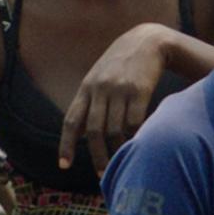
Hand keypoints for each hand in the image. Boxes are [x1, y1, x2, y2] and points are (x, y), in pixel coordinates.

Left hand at [61, 26, 172, 168]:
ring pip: (114, 130)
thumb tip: (80, 132)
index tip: (64, 165)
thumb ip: (90, 100)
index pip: (71, 120)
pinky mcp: (139, 90)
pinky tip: (137, 145)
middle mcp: (100, 88)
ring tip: (121, 162)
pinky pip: (135, 122)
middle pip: (93, 131)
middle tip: (102, 174)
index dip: (66, 145)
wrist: (149, 40)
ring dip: (116, 151)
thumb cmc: (123, 63)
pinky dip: (135, 137)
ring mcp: (120, 89)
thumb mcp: (100, 75)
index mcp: (87, 87)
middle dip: (96, 156)